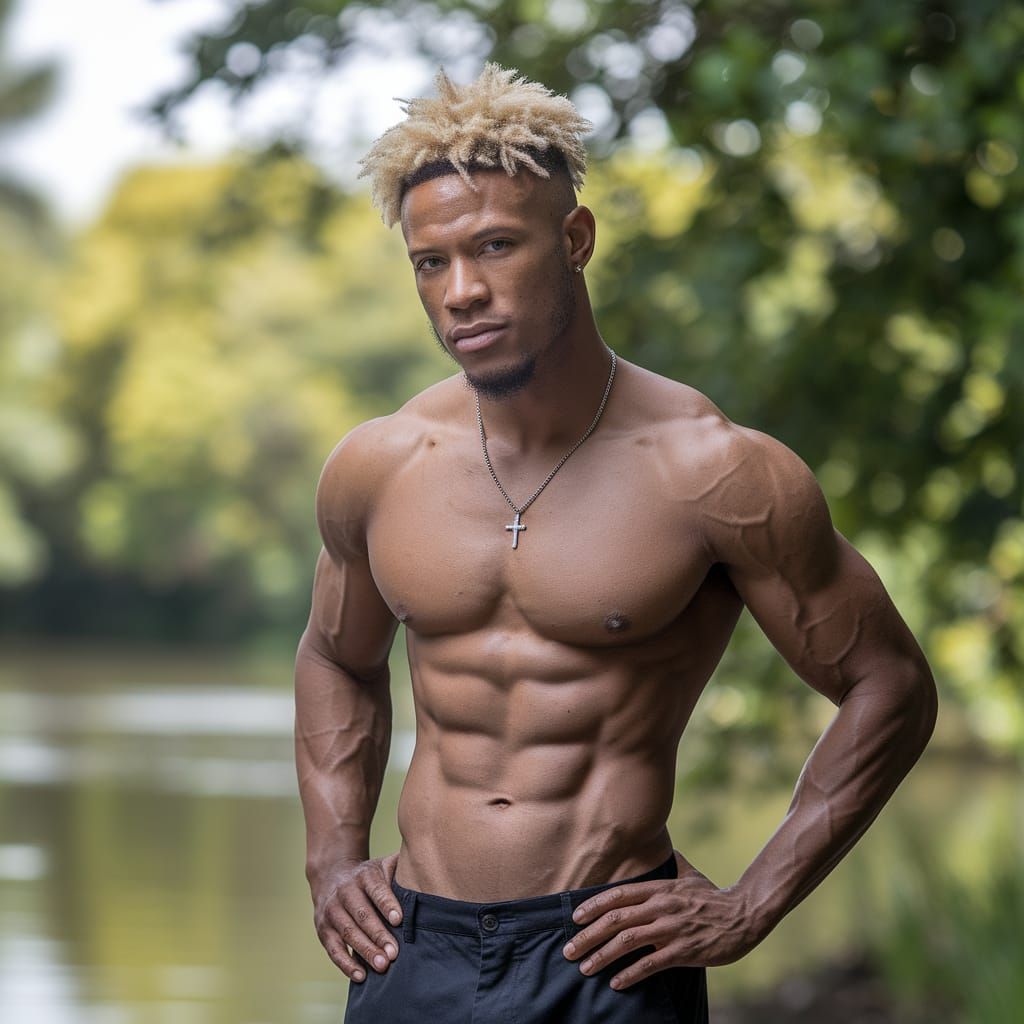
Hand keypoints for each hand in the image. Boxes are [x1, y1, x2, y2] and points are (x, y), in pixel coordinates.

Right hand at [311, 852, 402, 982]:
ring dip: (365, 951)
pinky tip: (361, 975)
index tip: (398, 919)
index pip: (376, 889)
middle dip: (378, 935)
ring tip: (382, 965)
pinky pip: (333, 949)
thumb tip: (426, 870)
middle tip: (394, 953)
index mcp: (364, 875)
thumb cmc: (369, 877)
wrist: (331, 876)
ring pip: (348, 932)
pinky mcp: (323, 930)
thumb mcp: (383, 866)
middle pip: (362, 914)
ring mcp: (332, 911)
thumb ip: (401, 868)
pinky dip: (346, 964)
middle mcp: (345, 891)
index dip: (387, 904)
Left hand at [562, 851, 764, 990]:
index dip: (593, 906)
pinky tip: (616, 982)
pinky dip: (630, 973)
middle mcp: (660, 906)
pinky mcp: (683, 950)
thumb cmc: (714, 896)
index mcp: (659, 888)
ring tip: (585, 967)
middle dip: (588, 935)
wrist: (744, 915)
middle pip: (616, 919)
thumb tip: (661, 848)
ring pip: (627, 941)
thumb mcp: (689, 874)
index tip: (575, 918)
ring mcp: (671, 928)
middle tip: (569, 950)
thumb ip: (671, 864)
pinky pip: (651, 963)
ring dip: (602, 955)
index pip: (618, 895)